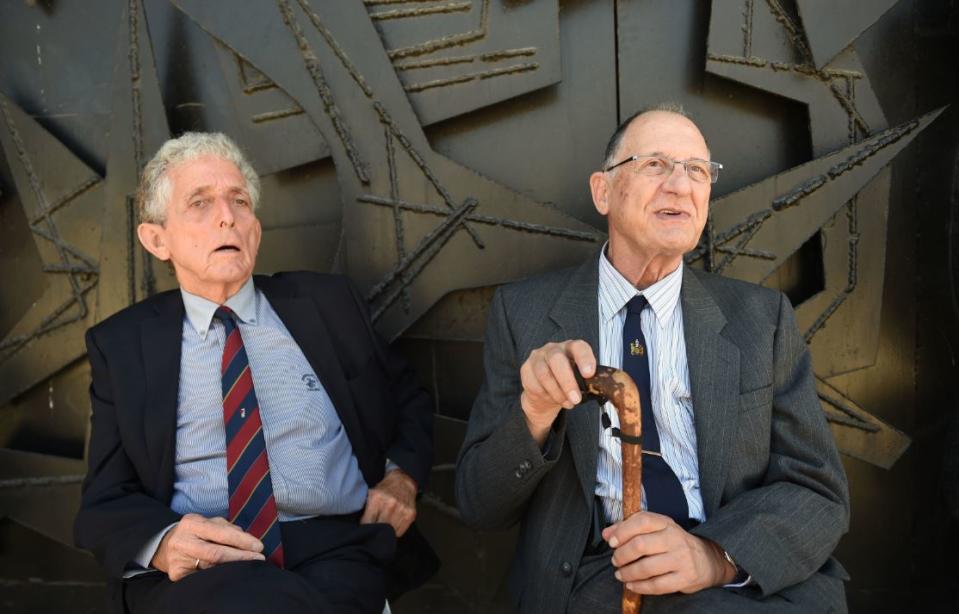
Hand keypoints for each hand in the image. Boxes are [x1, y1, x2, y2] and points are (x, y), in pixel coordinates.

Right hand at [151, 514, 264, 580]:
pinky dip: (217, 576)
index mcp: (192, 523)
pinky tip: (228, 575)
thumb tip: (247, 539)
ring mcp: (177, 558)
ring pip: (210, 567)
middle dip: (241, 557)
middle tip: (259, 559)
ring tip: (247, 566)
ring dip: (231, 567)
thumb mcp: (208, 522)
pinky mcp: (175, 574)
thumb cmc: (195, 532)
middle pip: (216, 553)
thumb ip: (227, 528)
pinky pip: (201, 577)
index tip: (259, 547)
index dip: (242, 540)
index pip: (221, 533)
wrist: (166, 545)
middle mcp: (182, 540)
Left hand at [360, 468, 416, 536]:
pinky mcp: (410, 515)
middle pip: (379, 528)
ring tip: (384, 525)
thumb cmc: (385, 489)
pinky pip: (400, 532)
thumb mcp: (371, 494)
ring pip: (390, 532)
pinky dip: (394, 531)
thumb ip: (366, 509)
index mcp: (377, 498)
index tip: (365, 528)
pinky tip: (392, 525)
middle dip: (375, 530)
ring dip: (386, 532)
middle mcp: (390, 504)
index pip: (368, 522)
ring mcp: (402, 510)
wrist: (403, 481)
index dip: (365, 527)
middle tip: (374, 529)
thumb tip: (361, 527)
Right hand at [519, 340, 595, 444]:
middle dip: (567, 382)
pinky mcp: (526, 369)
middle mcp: (554, 349)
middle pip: (557, 360)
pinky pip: (534, 384)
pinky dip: (546, 395)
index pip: (579, 347)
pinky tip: (552, 399)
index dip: (584, 359)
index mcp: (572, 348)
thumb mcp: (581, 379)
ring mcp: (538, 357)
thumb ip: (589, 380)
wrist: (546, 392)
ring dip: (557, 393)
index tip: (589, 374)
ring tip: (567, 403)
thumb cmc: (568, 382)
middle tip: (576, 399)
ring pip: (544, 374)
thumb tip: (604, 390)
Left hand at [602, 511, 734, 593]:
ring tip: (620, 574)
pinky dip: (640, 587)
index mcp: (666, 523)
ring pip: (647, 567)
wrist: (706, 560)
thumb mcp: (655, 530)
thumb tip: (606, 534)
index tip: (611, 542)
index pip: (642, 521)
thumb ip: (629, 528)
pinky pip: (657, 585)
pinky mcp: (685, 578)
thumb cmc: (673, 543)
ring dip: (628, 572)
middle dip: (622, 555)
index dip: (622, 531)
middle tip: (616, 560)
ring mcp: (681, 559)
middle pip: (641, 545)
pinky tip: (631, 585)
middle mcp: (675, 538)